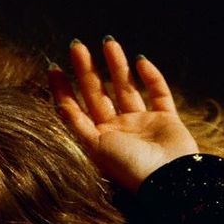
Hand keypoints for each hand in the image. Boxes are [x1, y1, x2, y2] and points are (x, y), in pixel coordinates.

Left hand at [48, 37, 198, 192]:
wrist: (170, 182)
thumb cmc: (129, 168)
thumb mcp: (94, 147)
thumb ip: (76, 124)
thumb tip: (58, 103)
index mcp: (97, 139)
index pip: (75, 109)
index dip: (63, 89)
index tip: (53, 67)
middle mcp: (117, 130)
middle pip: (97, 94)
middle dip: (86, 70)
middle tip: (76, 45)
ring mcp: (142, 124)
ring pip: (126, 88)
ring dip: (116, 66)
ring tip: (107, 41)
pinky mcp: (167, 120)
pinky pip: (159, 94)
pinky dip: (152, 77)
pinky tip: (141, 60)